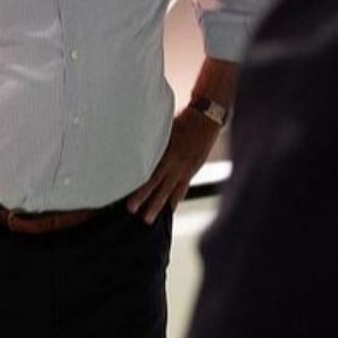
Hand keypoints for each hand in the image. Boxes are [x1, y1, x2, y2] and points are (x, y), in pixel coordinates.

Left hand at [128, 107, 219, 222]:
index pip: (150, 174)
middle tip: (136, 213)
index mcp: (168, 153)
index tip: (129, 200)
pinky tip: (169, 208)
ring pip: (172, 192)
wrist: (207, 118)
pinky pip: (182, 188)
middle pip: (159, 186)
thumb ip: (151, 140)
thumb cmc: (182, 119)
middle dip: (147, 201)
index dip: (139, 188)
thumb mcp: (164, 127)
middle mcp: (177, 164)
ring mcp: (186, 169)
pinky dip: (175, 199)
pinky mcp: (192, 170)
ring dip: (160, 206)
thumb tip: (131, 146)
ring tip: (151, 219)